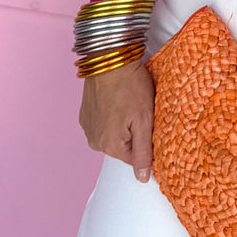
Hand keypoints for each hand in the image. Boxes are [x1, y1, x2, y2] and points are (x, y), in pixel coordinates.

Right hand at [78, 59, 155, 181]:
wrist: (109, 57)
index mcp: (111, 146)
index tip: (151, 123)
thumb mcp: (144, 120)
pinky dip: (113, 115)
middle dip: (135, 132)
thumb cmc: (130, 86)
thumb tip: (143, 179)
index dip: (147, 141)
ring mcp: (87, 126)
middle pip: (124, 146)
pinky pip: (104, 122)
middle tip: (142, 110)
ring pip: (114, 134)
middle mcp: (95, 141)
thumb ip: (143, 152)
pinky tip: (119, 99)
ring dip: (123, 123)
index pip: (136, 158)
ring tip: (130, 102)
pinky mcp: (85, 113)